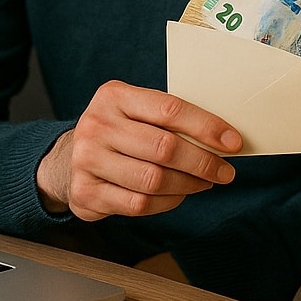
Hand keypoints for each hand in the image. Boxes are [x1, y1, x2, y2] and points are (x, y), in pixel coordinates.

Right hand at [35, 80, 240, 221]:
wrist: (68, 158)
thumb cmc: (118, 131)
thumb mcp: (136, 110)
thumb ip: (170, 119)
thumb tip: (223, 137)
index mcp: (114, 96)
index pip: (170, 109)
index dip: (207, 127)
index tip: (233, 142)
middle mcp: (97, 125)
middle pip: (165, 148)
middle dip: (204, 163)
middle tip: (225, 171)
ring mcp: (87, 160)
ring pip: (154, 180)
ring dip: (188, 185)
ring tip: (202, 183)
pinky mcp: (85, 192)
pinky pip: (139, 204)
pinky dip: (167, 203)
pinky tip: (177, 195)